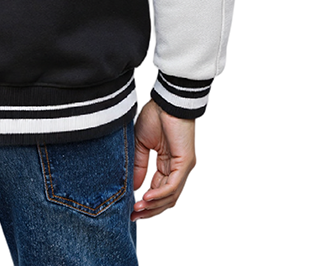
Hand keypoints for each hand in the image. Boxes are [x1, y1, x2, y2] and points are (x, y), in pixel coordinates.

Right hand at [131, 98, 196, 219]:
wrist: (166, 100)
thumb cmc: (155, 115)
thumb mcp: (141, 143)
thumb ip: (139, 164)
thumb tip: (134, 187)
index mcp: (168, 164)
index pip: (159, 190)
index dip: (146, 202)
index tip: (130, 209)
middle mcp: (178, 168)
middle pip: (166, 198)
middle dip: (150, 210)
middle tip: (133, 216)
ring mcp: (184, 167)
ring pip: (170, 196)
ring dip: (154, 206)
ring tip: (137, 209)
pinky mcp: (186, 162)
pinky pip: (172, 185)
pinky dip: (159, 194)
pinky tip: (146, 197)